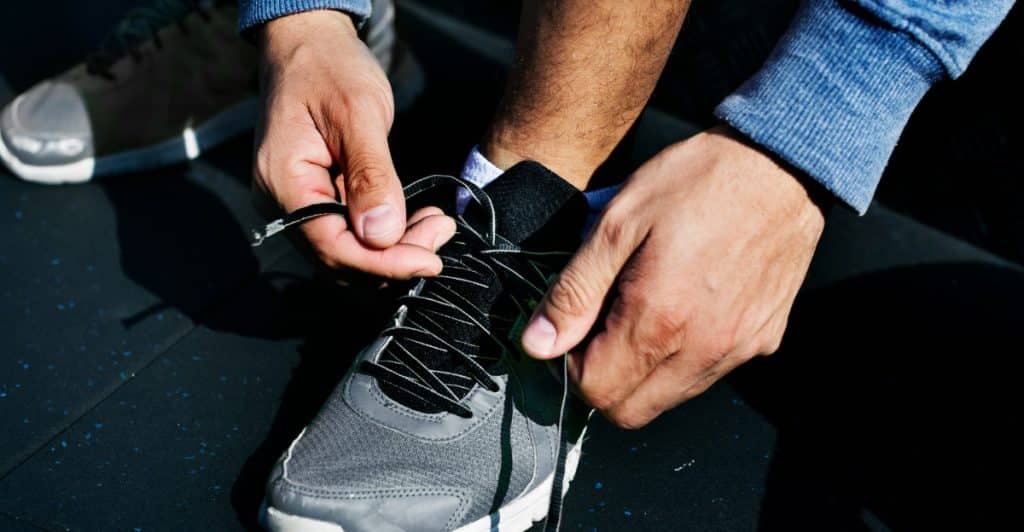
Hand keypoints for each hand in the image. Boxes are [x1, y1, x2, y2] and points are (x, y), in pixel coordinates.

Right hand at [255, 10, 453, 277]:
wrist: (310, 45)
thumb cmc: (330, 69)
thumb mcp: (358, 114)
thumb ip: (369, 175)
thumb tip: (382, 236)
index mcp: (284, 181)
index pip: (331, 246)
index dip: (382, 263)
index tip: (428, 261)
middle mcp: (282, 202)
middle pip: (340, 258)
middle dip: (394, 258)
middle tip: (441, 235)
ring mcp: (298, 203)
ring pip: (348, 252)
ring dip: (395, 249)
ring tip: (437, 226)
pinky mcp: (317, 199)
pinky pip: (351, 232)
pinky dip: (387, 234)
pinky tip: (418, 221)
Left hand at [521, 126, 825, 427]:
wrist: (779, 164)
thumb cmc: (696, 182)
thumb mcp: (617, 223)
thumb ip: (575, 291)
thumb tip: (537, 344)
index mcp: (659, 318)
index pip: (596, 391)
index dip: (573, 365)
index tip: (578, 327)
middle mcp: (702, 347)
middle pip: (631, 411)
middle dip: (604, 380)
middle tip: (602, 325)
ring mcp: (737, 349)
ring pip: (670, 398)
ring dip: (643, 372)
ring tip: (644, 310)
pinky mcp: (763, 340)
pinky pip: (708, 374)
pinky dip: (683, 358)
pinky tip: (684, 307)